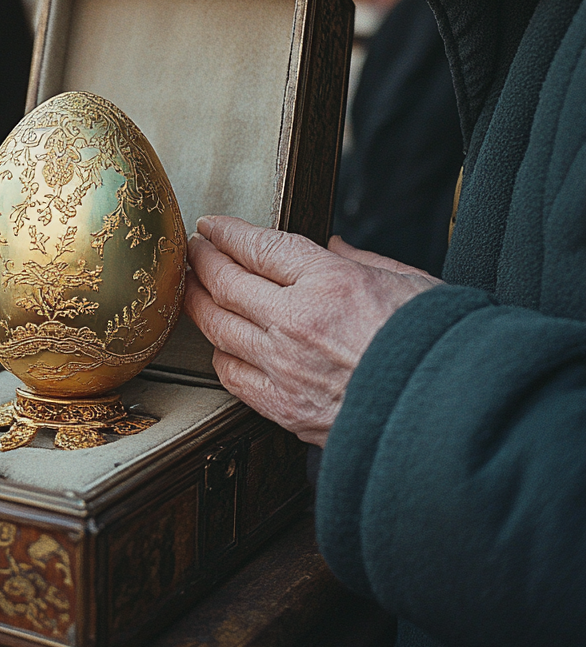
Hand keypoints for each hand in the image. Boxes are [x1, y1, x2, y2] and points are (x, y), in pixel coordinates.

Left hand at [184, 216, 439, 445]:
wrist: (453, 420)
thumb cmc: (441, 348)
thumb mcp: (410, 282)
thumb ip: (361, 260)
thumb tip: (332, 245)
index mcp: (331, 282)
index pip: (258, 246)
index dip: (226, 233)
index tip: (211, 226)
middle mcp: (297, 322)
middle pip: (225, 282)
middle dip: (202, 260)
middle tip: (193, 249)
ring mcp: (284, 367)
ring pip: (217, 326)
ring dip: (198, 302)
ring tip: (193, 289)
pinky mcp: (283, 408)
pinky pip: (231, 374)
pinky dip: (220, 352)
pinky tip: (222, 342)